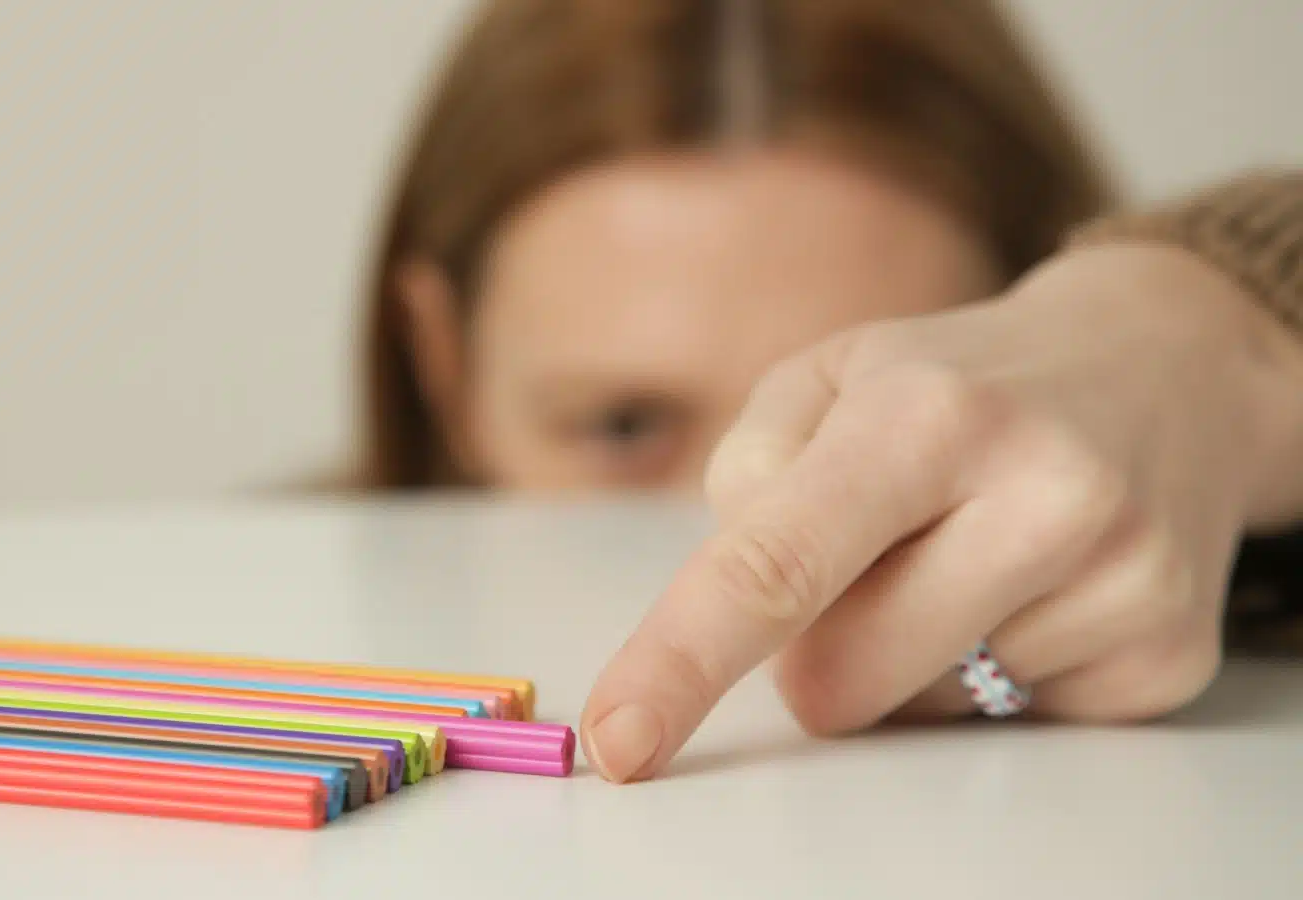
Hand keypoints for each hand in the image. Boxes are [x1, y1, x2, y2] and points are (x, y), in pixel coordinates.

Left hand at [580, 243, 1302, 783]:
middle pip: (837, 680)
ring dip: (910, 654)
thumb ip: (750, 474)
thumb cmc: (957, 382)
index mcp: (926, 413)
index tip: (618, 740)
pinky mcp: (1167, 656)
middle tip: (877, 554)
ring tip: (972, 549)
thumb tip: (753, 610)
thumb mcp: (832, 373)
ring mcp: (1120, 581)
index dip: (684, 660)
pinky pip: (1004, 727)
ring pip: (917, 712)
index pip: (778, 565)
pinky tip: (1036, 583)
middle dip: (816, 645)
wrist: (1163, 368)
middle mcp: (1041, 494)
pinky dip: (990, 670)